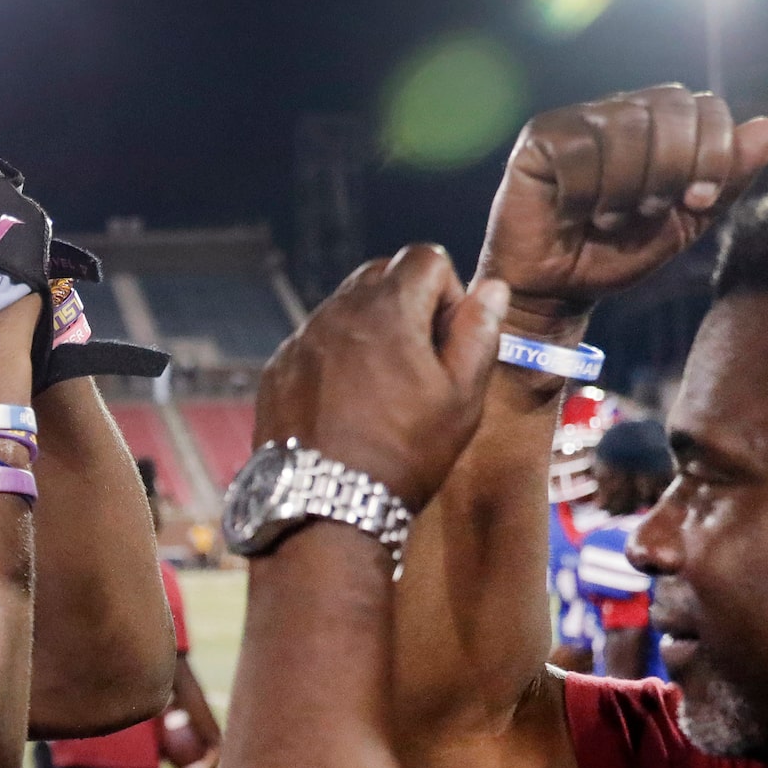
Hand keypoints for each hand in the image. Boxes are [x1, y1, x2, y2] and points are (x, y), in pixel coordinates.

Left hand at [254, 246, 506, 512]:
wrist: (326, 511)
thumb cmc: (404, 456)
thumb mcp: (461, 399)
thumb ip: (479, 333)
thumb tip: (490, 288)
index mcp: (387, 309)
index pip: (426, 256)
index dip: (447, 292)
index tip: (446, 339)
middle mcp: (336, 312)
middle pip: (380, 274)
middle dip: (407, 303)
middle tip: (418, 361)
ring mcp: (300, 341)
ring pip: (343, 307)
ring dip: (368, 330)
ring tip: (381, 389)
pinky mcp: (277, 369)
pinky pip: (312, 342)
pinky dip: (333, 358)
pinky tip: (345, 406)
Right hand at [473, 85, 767, 338]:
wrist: (558, 290)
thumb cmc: (617, 253)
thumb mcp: (685, 223)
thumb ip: (726, 180)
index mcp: (661, 126)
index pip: (706, 105)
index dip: (713, 151)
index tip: (699, 200)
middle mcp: (621, 110)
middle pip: (671, 105)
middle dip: (672, 167)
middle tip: (651, 211)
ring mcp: (579, 119)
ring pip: (625, 128)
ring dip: (625, 189)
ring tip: (609, 219)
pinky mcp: (539, 137)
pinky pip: (579, 150)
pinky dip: (584, 194)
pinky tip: (574, 214)